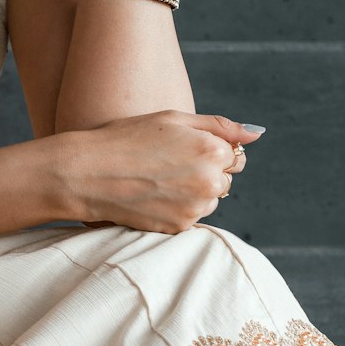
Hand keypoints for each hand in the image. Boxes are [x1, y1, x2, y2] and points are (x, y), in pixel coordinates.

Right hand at [60, 110, 259, 233]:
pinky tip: (153, 195)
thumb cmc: (127, 137)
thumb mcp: (173, 119)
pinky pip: (192, 216)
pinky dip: (179, 207)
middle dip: (206, 172)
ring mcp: (196, 207)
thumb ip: (220, 126)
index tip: (184, 148)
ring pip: (210, 200)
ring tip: (158, 179)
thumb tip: (257, 134)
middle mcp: (210, 180)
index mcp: (212, 149)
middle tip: (168, 164)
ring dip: (194, 191)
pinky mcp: (180, 227)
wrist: (87, 173)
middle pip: (226, 179)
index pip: (235, 154)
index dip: (210, 149)